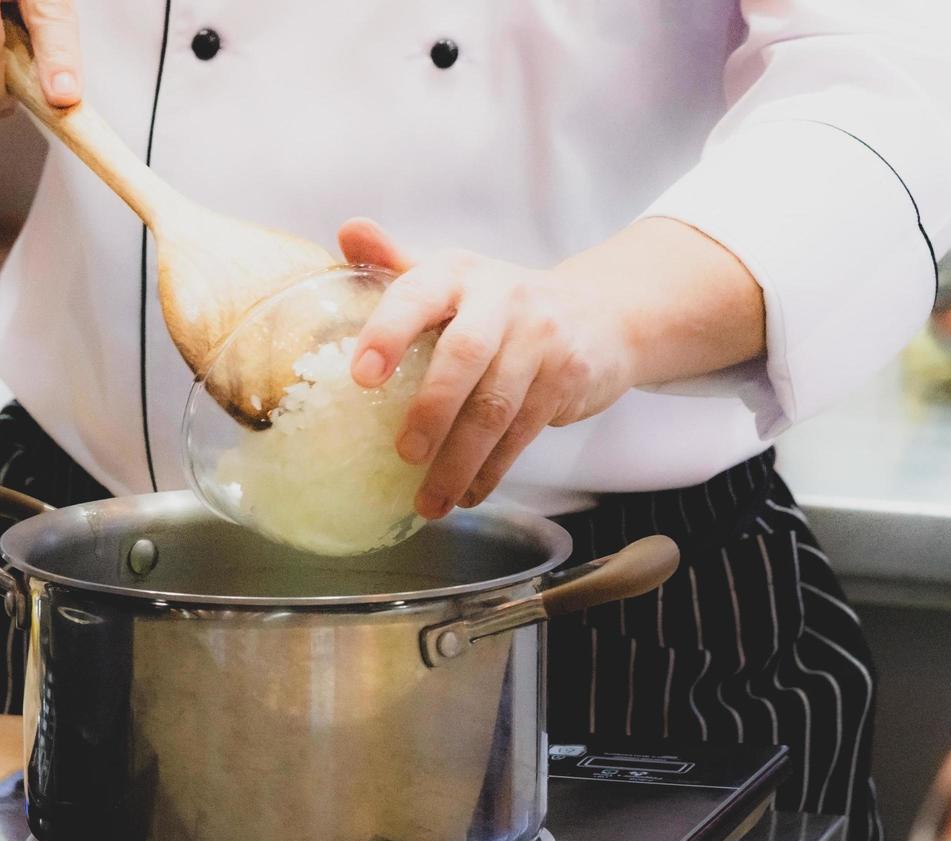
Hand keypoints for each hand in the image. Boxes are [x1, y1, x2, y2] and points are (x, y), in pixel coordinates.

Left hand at [339, 218, 638, 520]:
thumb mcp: (452, 276)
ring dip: (461, 460)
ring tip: (430, 500)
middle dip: (432, 409)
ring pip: (497, 405)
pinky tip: (467, 492)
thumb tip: (348, 230)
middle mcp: (503, 298)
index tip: (362, 375)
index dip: (389, 331)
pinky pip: (524, 431)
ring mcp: (541, 337)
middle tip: (405, 453)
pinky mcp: (568, 376)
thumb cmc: (501, 303)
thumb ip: (396, 262)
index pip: (417, 293)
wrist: (602, 313)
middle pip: (464, 355)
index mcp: (458, 272)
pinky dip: (493, 468)